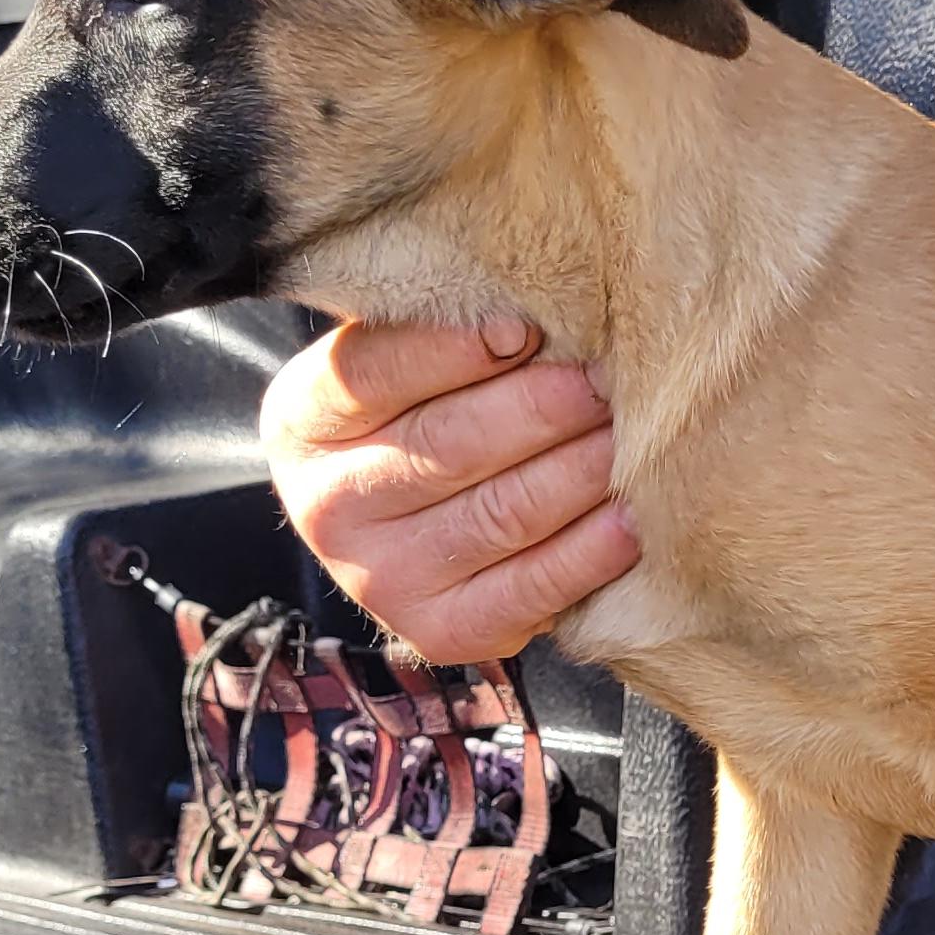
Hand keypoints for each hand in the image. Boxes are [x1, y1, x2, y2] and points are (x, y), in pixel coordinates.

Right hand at [259, 313, 637, 665]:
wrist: (409, 535)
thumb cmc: (422, 419)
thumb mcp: (401, 365)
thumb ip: (439, 331)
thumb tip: (533, 303)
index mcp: (304, 423)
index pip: (375, 373)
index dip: (453, 349)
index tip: (525, 328)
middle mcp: (327, 507)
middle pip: (448, 445)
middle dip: (543, 407)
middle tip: (605, 379)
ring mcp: (380, 578)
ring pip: (500, 513)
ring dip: (580, 470)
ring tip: (628, 432)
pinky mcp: (440, 631)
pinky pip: (530, 587)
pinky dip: (590, 550)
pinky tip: (629, 516)